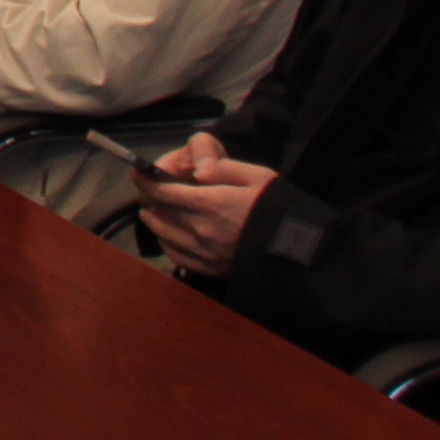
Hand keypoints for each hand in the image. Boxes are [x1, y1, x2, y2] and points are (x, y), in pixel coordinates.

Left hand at [134, 136, 276, 275]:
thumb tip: (196, 169)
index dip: (146, 180)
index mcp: (211, 204)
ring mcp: (204, 253)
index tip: (139, 172)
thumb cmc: (278, 208)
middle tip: (150, 189)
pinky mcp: (210, 270)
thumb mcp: (256, 176)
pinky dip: (167, 241)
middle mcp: (201, 230)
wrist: (301, 252)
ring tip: (156, 209)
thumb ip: (222, 169)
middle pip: (158, 212)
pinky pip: (175, 256)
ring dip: (154, 219)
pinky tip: (170, 234)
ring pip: (163, 235)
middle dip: (149, 198)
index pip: (163, 191)